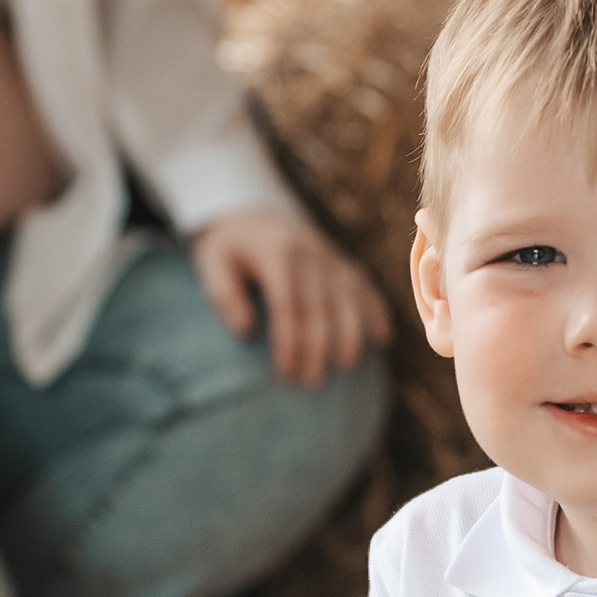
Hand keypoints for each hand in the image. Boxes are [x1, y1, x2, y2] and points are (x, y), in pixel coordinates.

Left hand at [190, 209, 389, 389]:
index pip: (288, 305)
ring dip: (351, 333)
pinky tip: (383, 338)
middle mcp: (309, 253)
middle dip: (318, 348)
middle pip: (320, 307)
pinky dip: (376, 310)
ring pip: (348, 298)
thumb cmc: (230, 247)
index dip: (290, 341)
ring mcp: (330, 256)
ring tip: (347, 366)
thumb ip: (224, 293)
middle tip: (312, 384)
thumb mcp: (212, 261)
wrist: (254, 212)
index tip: (286, 373)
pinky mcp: (341, 261)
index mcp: (277, 255)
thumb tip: (244, 330)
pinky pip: (364, 286)